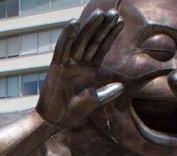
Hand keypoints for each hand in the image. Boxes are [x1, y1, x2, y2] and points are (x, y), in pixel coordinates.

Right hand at [36, 10, 124, 128]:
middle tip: (112, 12)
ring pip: (79, 41)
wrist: (56, 121)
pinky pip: (62, 49)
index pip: (101, 48)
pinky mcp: (55, 67)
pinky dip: (67, 36)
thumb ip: (107, 93)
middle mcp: (78, 64)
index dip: (110, 35)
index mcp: (89, 70)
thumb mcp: (94, 101)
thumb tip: (121, 86)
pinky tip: (74, 23)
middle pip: (92, 41)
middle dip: (102, 27)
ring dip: (89, 27)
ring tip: (99, 14)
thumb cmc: (73, 113)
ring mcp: (67, 64)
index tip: (120, 22)